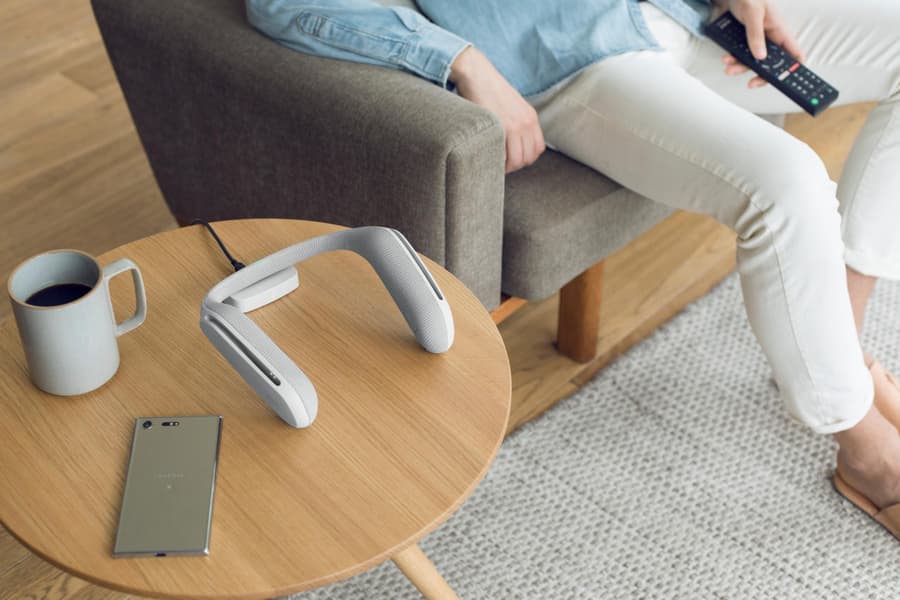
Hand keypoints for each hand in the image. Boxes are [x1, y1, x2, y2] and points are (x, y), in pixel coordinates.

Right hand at [450, 47, 544, 172]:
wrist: (476, 74)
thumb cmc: (487, 91)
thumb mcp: (511, 106)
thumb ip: (516, 122)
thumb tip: (513, 144)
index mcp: (531, 117)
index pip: (537, 149)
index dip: (525, 158)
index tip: (511, 159)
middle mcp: (526, 122)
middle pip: (528, 158)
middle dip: (515, 165)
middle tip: (500, 164)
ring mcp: (515, 126)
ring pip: (518, 160)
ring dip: (506, 167)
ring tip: (494, 162)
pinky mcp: (502, 127)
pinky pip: (506, 156)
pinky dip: (499, 162)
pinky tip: (489, 156)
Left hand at [720, 0, 803, 88]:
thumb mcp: (753, 14)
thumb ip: (756, 35)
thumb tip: (760, 57)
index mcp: (780, 32)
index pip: (794, 54)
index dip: (793, 69)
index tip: (784, 81)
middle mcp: (771, 39)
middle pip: (771, 64)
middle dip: (760, 74)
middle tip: (751, 83)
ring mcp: (758, 41)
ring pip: (753, 61)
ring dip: (741, 67)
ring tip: (729, 67)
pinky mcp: (746, 42)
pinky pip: (741, 55)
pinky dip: (734, 59)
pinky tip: (726, 58)